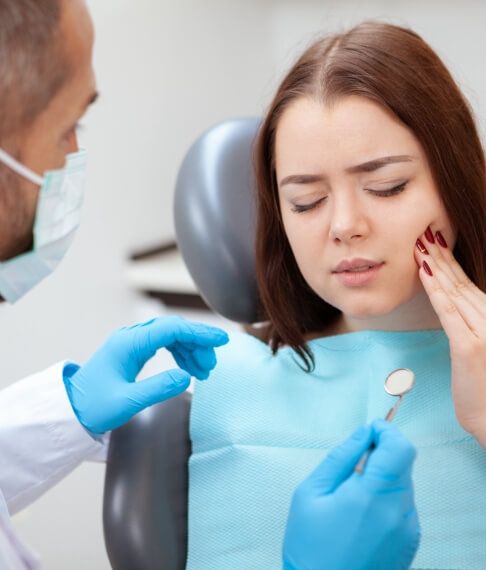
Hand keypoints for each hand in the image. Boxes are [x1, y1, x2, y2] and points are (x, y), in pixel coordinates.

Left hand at [63, 316, 228, 433]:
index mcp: (129, 344)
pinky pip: (163, 344)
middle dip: (197, 343)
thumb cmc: (94, 407)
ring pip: (170, 336)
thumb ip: (158, 388)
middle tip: (211, 365)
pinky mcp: (133, 351)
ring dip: (190, 349)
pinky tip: (189, 368)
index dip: (199, 333)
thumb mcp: (127, 402)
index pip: (172, 329)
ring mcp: (132, 343)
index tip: (221, 340)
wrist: (71, 410)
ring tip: (204, 370)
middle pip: (173, 329)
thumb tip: (187, 377)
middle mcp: (131, 338)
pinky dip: (180, 354)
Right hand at [283, 420, 419, 569]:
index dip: (387, 431)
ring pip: (404, 483)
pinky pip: (404, 504)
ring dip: (384, 476)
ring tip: (353, 495)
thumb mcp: (311, 492)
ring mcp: (408, 529)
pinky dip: (388, 497)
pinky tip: (362, 513)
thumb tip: (363, 433)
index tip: (371, 430)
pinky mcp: (410, 541)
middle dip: (382, 453)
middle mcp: (398, 512)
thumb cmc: (310, 546)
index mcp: (372, 497)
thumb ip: (341, 457)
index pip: (400, 448)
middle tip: (354, 465)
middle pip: (404, 463)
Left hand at [415, 226, 485, 444]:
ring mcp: (483, 331)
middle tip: (422, 234)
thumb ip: (469, 326)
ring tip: (420, 245)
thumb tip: (451, 306)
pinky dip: (436, 289)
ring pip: (454, 291)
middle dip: (440, 257)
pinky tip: (424, 272)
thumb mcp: (477, 350)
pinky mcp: (469, 346)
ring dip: (435, 266)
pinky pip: (449, 311)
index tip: (433, 243)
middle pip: (461, 283)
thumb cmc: (483, 388)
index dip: (450, 262)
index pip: (468, 285)